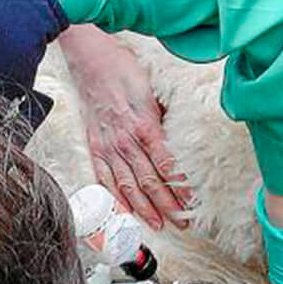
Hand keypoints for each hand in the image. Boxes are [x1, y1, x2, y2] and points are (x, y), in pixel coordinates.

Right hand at [59, 25, 191, 229]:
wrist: (90, 59)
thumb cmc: (124, 69)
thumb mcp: (154, 90)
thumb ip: (165, 118)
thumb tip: (180, 138)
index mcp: (145, 126)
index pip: (167, 166)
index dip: (180, 188)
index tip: (192, 203)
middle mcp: (126, 141)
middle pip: (150, 182)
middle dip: (168, 205)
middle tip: (183, 223)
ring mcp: (108, 146)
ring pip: (129, 186)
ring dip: (145, 208)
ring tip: (159, 224)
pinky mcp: (95, 146)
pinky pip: (105, 178)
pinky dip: (116, 197)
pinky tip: (126, 211)